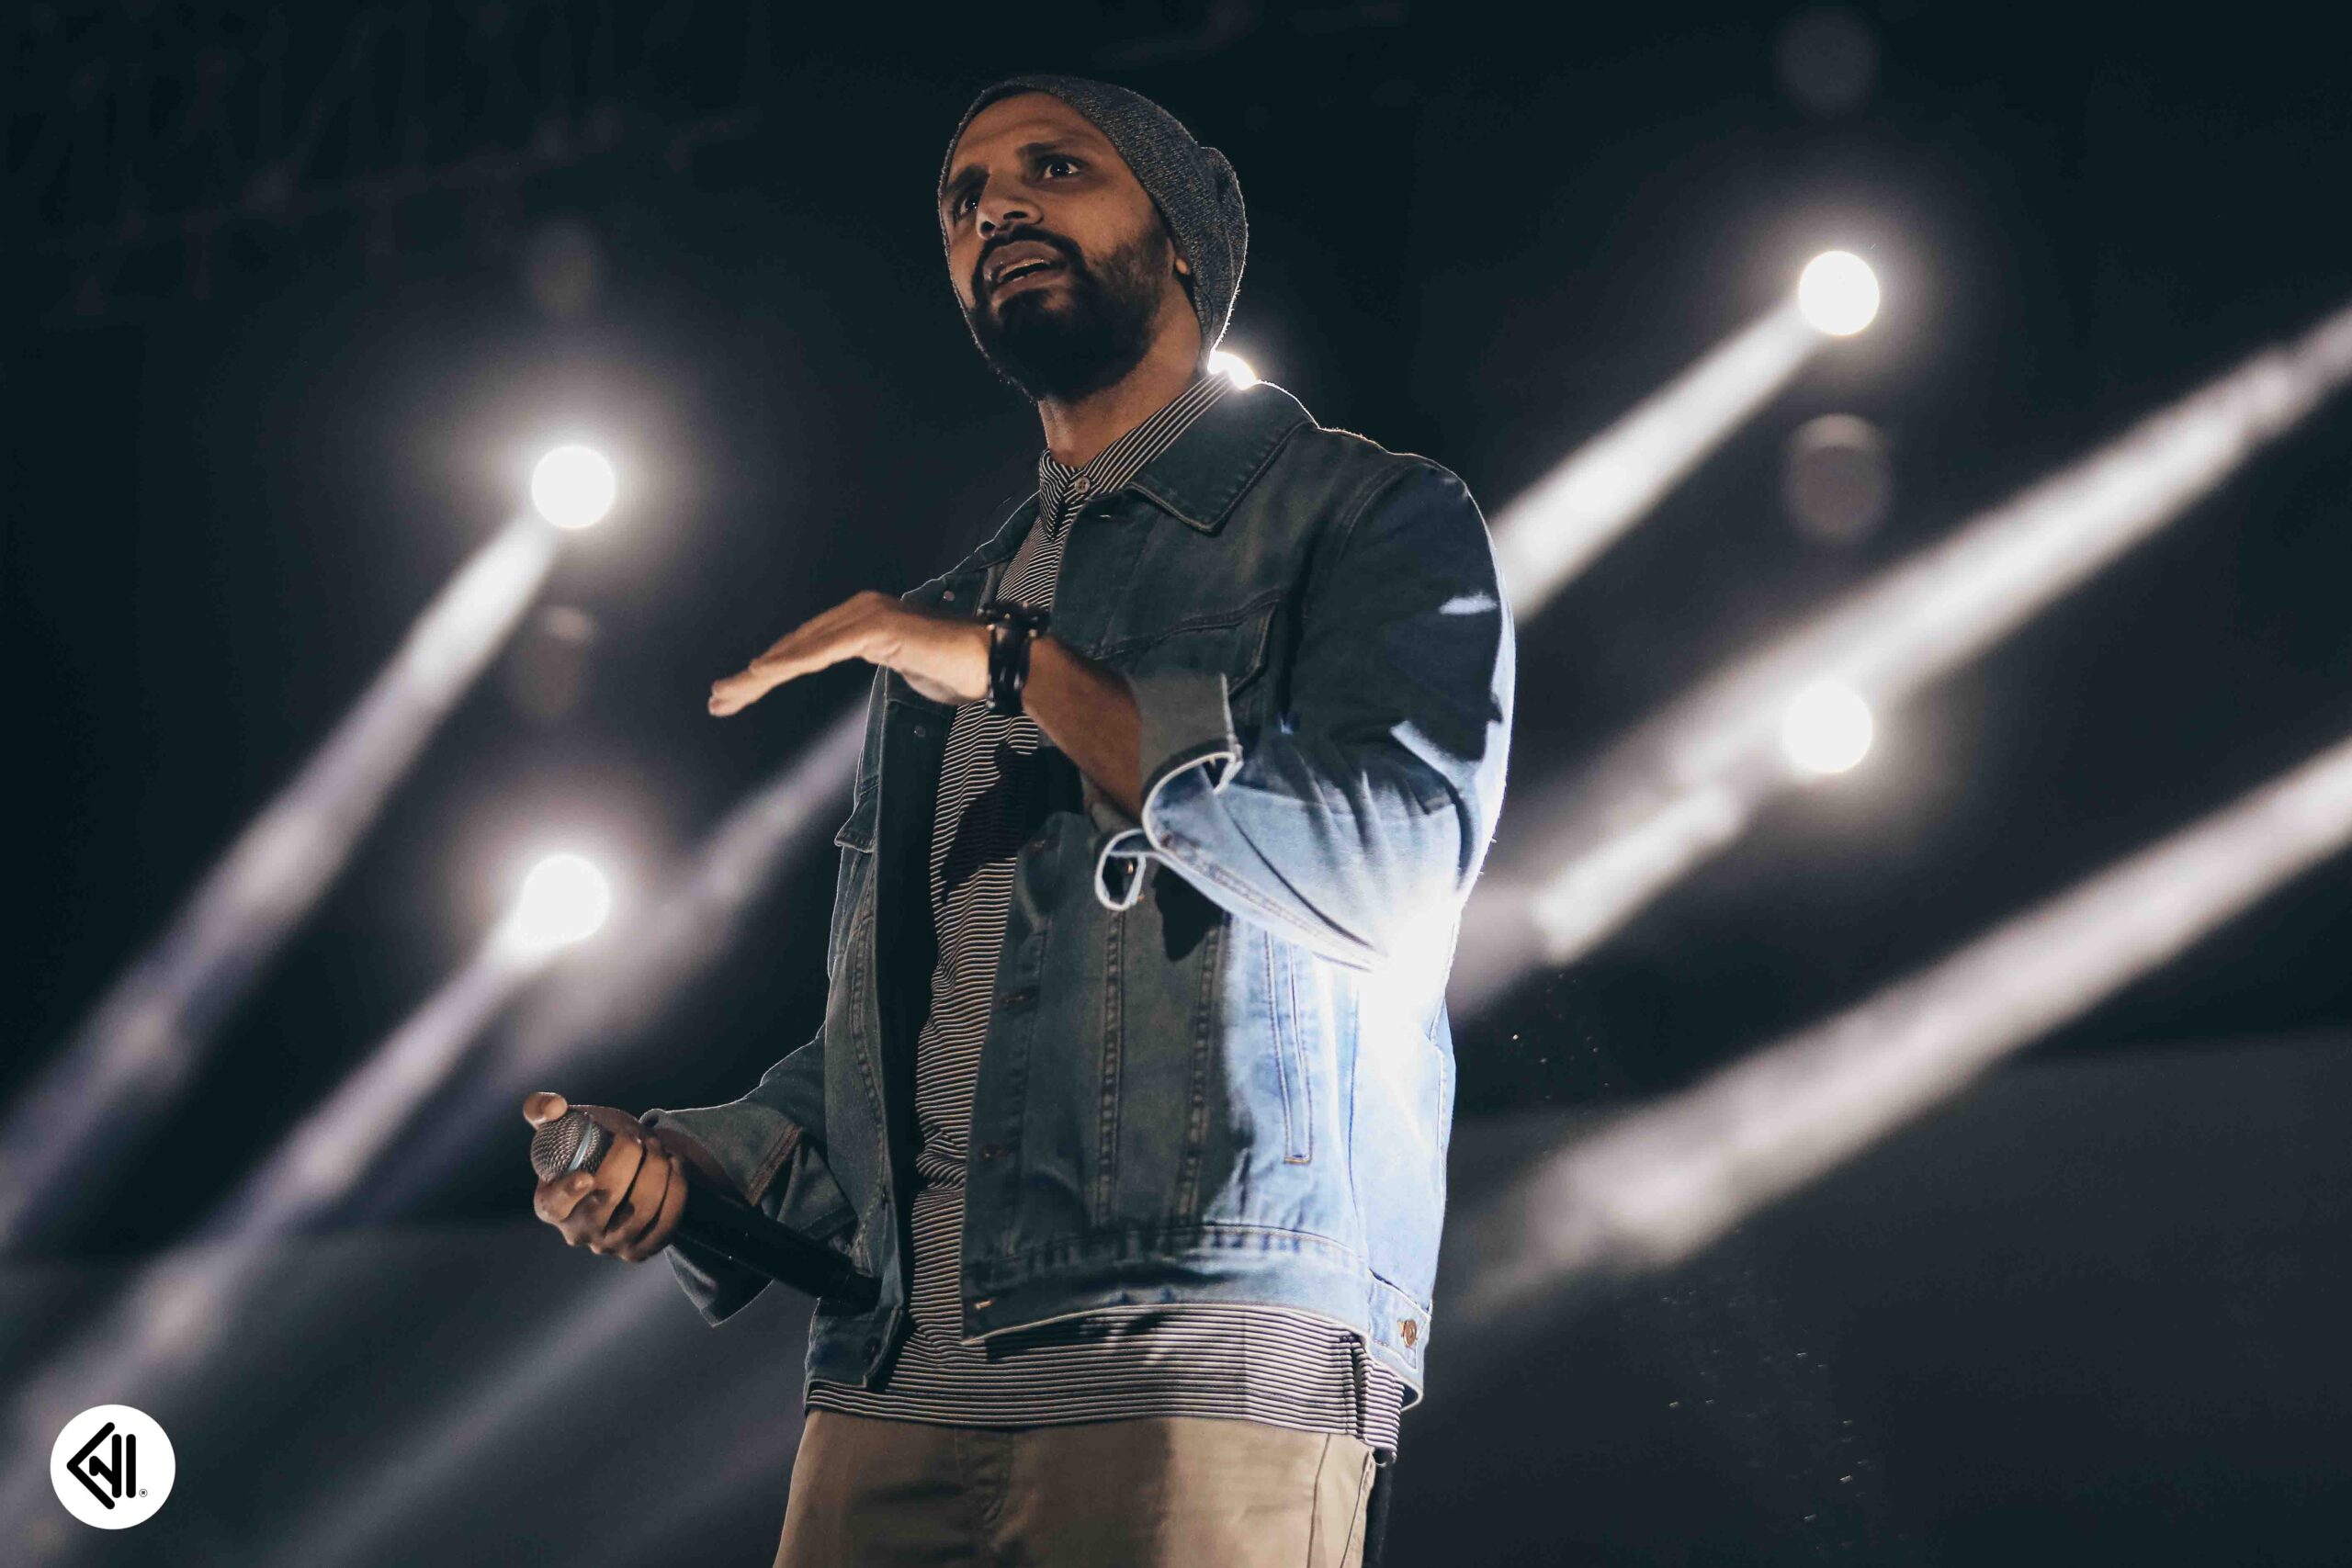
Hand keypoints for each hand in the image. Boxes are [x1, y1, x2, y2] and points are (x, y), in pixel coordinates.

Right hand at [524, 1092, 693, 1262]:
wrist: (630, 1168)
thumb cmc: (589, 1143)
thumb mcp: (564, 1125)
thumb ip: (543, 1109)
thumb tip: (554, 1106)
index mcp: (550, 1204)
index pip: (554, 1206)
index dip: (568, 1194)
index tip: (586, 1177)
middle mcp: (578, 1231)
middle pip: (606, 1203)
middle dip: (629, 1163)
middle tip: (642, 1138)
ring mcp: (609, 1245)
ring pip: (640, 1214)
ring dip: (657, 1173)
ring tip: (660, 1147)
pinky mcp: (640, 1250)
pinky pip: (665, 1225)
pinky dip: (675, 1191)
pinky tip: (675, 1166)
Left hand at [709, 590, 988, 714]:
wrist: (995, 661)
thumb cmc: (958, 671)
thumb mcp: (909, 669)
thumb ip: (886, 662)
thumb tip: (885, 666)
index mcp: (864, 621)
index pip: (807, 648)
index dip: (771, 671)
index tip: (740, 694)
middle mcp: (860, 610)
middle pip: (795, 646)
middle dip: (754, 675)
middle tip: (718, 700)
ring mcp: (868, 615)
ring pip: (802, 647)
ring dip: (760, 674)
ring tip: (727, 694)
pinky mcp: (877, 627)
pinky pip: (824, 648)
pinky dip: (791, 660)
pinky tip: (762, 673)